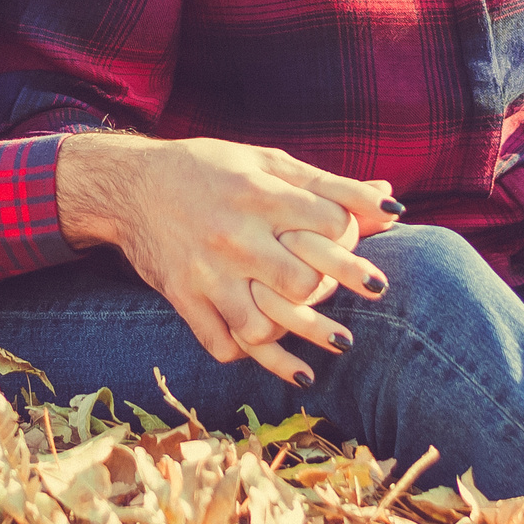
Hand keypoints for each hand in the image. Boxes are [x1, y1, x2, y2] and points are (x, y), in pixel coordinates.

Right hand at [55, 133, 398, 385]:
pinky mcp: (184, 298)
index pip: (330, 226)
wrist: (130, 186)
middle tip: (348, 293)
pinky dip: (253, 356)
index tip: (353, 245)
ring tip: (331, 341)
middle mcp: (234, 235)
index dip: (350, 239)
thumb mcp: (269, 164)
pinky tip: (284, 359)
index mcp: (260, 193)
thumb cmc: (211, 169)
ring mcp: (207, 273)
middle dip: (330, 290)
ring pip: (263, 326)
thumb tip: (392, 204)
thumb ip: (330, 185)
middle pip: (303, 282)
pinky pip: (223, 345)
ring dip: (298, 336)